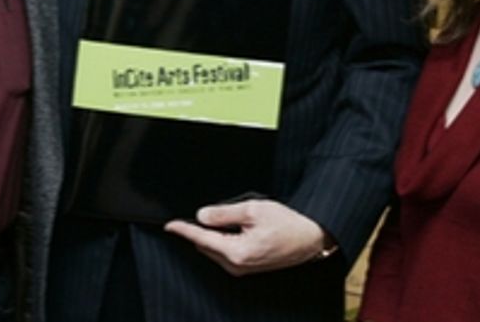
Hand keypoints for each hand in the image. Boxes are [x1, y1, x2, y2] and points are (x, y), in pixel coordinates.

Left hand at [163, 198, 333, 275]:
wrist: (310, 238)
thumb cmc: (286, 224)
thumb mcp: (253, 210)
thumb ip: (224, 213)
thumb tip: (202, 215)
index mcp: (236, 252)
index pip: (201, 238)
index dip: (184, 229)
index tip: (170, 225)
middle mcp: (237, 265)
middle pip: (206, 245)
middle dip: (202, 229)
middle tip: (213, 212)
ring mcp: (242, 269)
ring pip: (215, 249)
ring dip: (215, 235)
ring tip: (235, 219)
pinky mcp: (247, 267)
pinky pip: (226, 253)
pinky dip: (224, 241)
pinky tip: (237, 229)